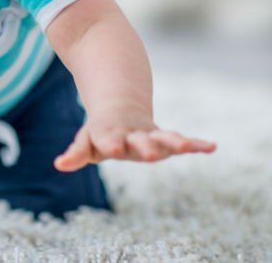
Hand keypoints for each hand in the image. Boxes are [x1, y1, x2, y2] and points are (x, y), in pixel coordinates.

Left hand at [54, 112, 215, 171]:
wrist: (121, 106)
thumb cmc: (100, 130)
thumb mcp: (86, 140)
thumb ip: (76, 152)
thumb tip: (59, 165)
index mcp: (110, 134)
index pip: (109, 139)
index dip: (111, 143)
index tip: (113, 147)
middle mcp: (133, 135)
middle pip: (140, 140)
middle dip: (146, 146)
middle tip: (153, 153)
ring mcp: (151, 135)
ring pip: (165, 138)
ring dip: (176, 143)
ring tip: (189, 146)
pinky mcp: (165, 138)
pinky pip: (183, 141)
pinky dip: (196, 144)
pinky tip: (212, 147)